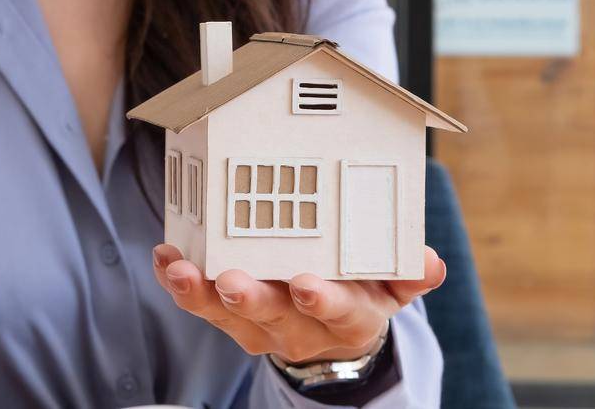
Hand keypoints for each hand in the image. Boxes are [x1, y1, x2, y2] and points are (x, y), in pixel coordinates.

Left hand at [151, 244, 445, 365]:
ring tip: (182, 270)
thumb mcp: (393, 288)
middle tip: (233, 282)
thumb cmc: (361, 292)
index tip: (306, 284)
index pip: (339, 312)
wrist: (332, 335)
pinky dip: (180, 283)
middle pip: (275, 317)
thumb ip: (409, 275)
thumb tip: (429, 262)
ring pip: (229, 316)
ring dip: (203, 293)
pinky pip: (202, 304)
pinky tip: (166, 260)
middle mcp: (301, 326)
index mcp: (348, 318)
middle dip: (252, 299)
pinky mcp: (232, 317)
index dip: (323, 300)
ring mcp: (262, 326)